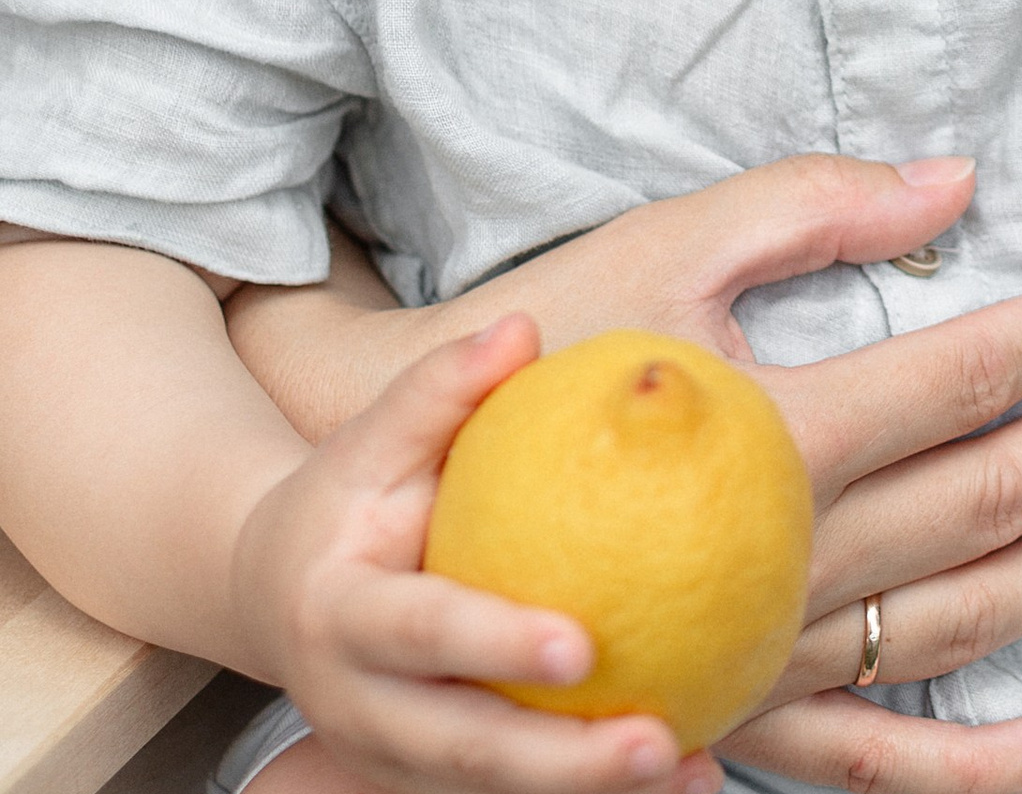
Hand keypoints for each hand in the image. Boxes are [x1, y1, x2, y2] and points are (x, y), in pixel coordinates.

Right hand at [228, 157, 1021, 792]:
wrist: (403, 510)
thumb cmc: (544, 360)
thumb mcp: (666, 248)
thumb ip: (814, 207)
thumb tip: (954, 180)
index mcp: (775, 433)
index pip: (958, 379)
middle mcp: (784, 553)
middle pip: (978, 500)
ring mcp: (762, 647)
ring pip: (948, 621)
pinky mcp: (736, 706)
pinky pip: (868, 762)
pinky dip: (969, 765)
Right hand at [232, 314, 720, 793]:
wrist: (269, 592)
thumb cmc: (348, 495)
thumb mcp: (374, 438)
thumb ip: (441, 389)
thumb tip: (522, 330)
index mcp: (342, 617)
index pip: (426, 634)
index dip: (498, 643)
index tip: (583, 643)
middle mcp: (359, 705)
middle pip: (462, 748)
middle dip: (560, 762)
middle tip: (657, 744)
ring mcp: (389, 758)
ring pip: (489, 792)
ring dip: (588, 793)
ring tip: (695, 772)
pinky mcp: (423, 782)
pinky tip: (691, 773)